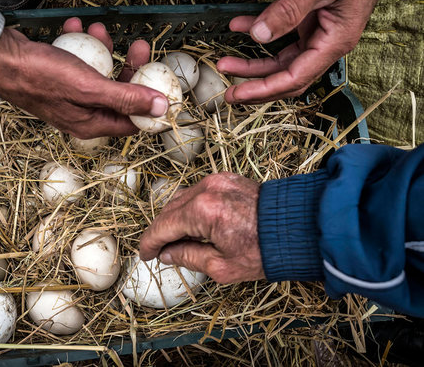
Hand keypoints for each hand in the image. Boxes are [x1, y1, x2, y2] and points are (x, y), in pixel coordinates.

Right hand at [0, 17, 167, 137]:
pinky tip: (75, 28)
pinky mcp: (58, 80)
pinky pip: (78, 64)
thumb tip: (161, 107)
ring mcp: (69, 97)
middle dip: (130, 67)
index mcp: (92, 125)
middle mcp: (82, 115)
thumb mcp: (89, 87)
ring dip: (103, 50)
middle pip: (118, 94)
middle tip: (139, 46)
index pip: (133, 122)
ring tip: (99, 29)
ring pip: (98, 74)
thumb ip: (126, 98)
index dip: (151, 104)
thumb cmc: (40, 76)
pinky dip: (80, 46)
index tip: (162, 81)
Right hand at [139, 173, 264, 283]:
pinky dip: (190, 206)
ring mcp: (217, 180)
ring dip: (175, 217)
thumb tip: (167, 254)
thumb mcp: (222, 266)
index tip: (146, 254)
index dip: (151, 242)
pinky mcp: (226, 178)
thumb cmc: (265, 250)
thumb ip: (188, 257)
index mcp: (202, 211)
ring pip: (182, 198)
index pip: (164, 226)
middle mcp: (206, 190)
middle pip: (170, 210)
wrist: (299, 227)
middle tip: (159, 249)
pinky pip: (198, 191)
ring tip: (175, 238)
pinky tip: (192, 222)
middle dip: (161, 230)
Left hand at [217, 0, 403, 103]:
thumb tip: (259, 35)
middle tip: (228, 92)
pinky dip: (258, 31)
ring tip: (226, 63)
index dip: (264, 89)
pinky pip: (281, 37)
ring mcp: (317, 35)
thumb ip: (290, 9)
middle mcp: (326, 44)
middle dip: (256, 86)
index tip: (238, 93)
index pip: (295, 78)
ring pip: (280, 60)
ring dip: (252, 63)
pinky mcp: (309, 23)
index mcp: (334, 43)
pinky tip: (239, 26)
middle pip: (286, 77)